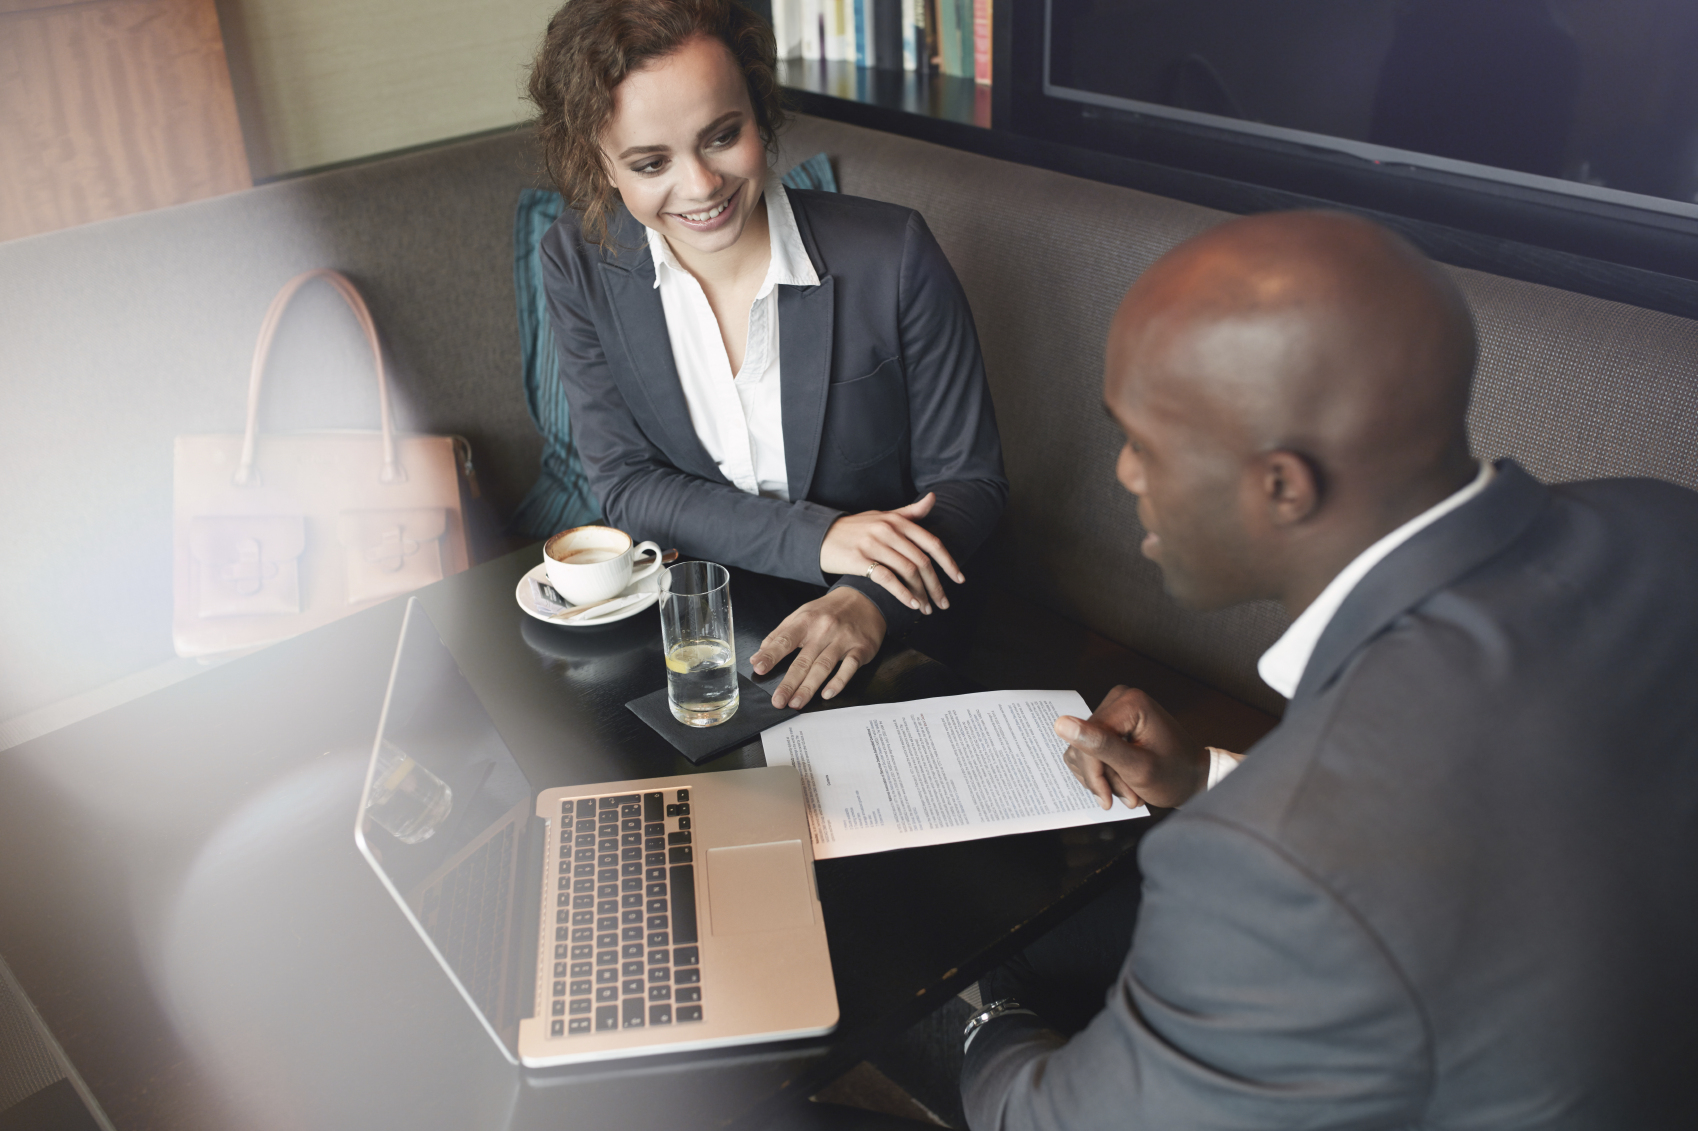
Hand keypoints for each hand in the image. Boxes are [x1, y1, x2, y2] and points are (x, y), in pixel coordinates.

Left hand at [750, 587, 885, 708]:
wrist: (863, 598)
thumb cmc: (828, 610)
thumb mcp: (802, 615)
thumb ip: (780, 635)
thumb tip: (758, 656)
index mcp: (806, 621)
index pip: (785, 640)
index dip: (771, 655)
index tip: (759, 668)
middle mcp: (823, 630)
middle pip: (803, 660)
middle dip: (789, 682)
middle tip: (778, 701)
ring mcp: (842, 639)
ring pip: (823, 666)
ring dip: (809, 687)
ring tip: (796, 703)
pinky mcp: (860, 648)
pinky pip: (849, 667)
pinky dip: (838, 682)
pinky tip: (827, 694)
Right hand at [819, 493, 963, 615]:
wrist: (820, 535)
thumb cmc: (855, 528)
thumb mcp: (883, 515)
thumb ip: (910, 512)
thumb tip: (933, 498)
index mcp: (897, 520)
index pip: (932, 543)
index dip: (949, 563)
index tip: (959, 580)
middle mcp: (888, 530)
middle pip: (922, 561)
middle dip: (937, 586)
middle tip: (943, 604)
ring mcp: (873, 544)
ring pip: (907, 571)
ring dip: (921, 593)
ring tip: (927, 608)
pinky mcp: (860, 559)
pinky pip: (887, 578)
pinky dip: (902, 593)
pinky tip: (911, 605)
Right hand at [1054, 686, 1207, 810]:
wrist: (1193, 779)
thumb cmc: (1175, 775)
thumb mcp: (1137, 767)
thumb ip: (1100, 746)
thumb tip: (1062, 724)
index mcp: (1129, 703)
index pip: (1087, 738)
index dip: (1094, 773)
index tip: (1107, 799)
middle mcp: (1120, 700)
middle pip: (1084, 744)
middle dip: (1103, 777)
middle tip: (1128, 795)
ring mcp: (1115, 710)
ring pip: (1083, 750)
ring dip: (1104, 777)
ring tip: (1129, 791)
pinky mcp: (1111, 723)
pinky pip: (1089, 750)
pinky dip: (1103, 772)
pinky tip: (1123, 781)